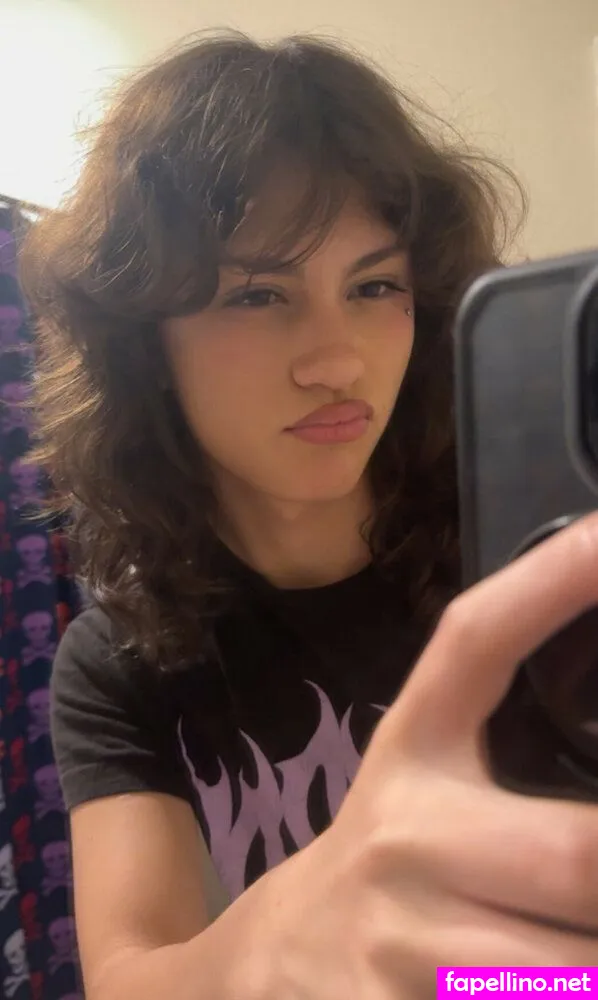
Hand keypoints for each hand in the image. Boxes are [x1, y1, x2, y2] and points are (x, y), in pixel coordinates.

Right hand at [234, 513, 597, 998]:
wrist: (273, 970)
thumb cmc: (385, 863)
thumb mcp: (424, 788)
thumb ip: (508, 752)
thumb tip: (594, 702)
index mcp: (411, 754)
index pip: (471, 646)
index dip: (546, 587)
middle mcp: (403, 838)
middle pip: (579, 852)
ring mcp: (398, 944)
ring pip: (572, 968)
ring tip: (586, 919)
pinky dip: (567, 987)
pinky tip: (565, 965)